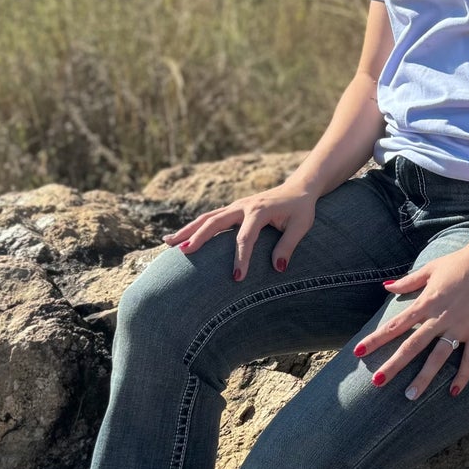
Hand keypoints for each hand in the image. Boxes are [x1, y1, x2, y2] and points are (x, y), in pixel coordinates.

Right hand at [163, 181, 318, 278]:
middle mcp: (242, 206)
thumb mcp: (301, 226)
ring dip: (187, 230)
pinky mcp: (232, 210)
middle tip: (184, 253)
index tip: (237, 278)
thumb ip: (288, 245)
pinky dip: (193, 227)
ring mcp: (235, 206)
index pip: (245, 237)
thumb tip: (277, 268)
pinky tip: (179, 238)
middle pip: (214, 222)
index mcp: (259, 211)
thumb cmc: (300, 210)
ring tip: (167, 243)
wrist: (298, 189)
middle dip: (198, 237)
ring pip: (206, 218)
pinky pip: (209, 218)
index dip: (241, 258)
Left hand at [353, 244, 468, 399]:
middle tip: (377, 382)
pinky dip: (462, 376)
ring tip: (410, 396)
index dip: (376, 339)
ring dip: (424, 377)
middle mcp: (440, 318)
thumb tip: (386, 286)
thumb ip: (408, 281)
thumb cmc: (460, 261)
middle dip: (393, 365)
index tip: (358, 352)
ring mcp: (460, 327)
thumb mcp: (430, 269)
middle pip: (412, 345)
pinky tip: (454, 392)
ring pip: (438, 357)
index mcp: (426, 303)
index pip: (396, 325)